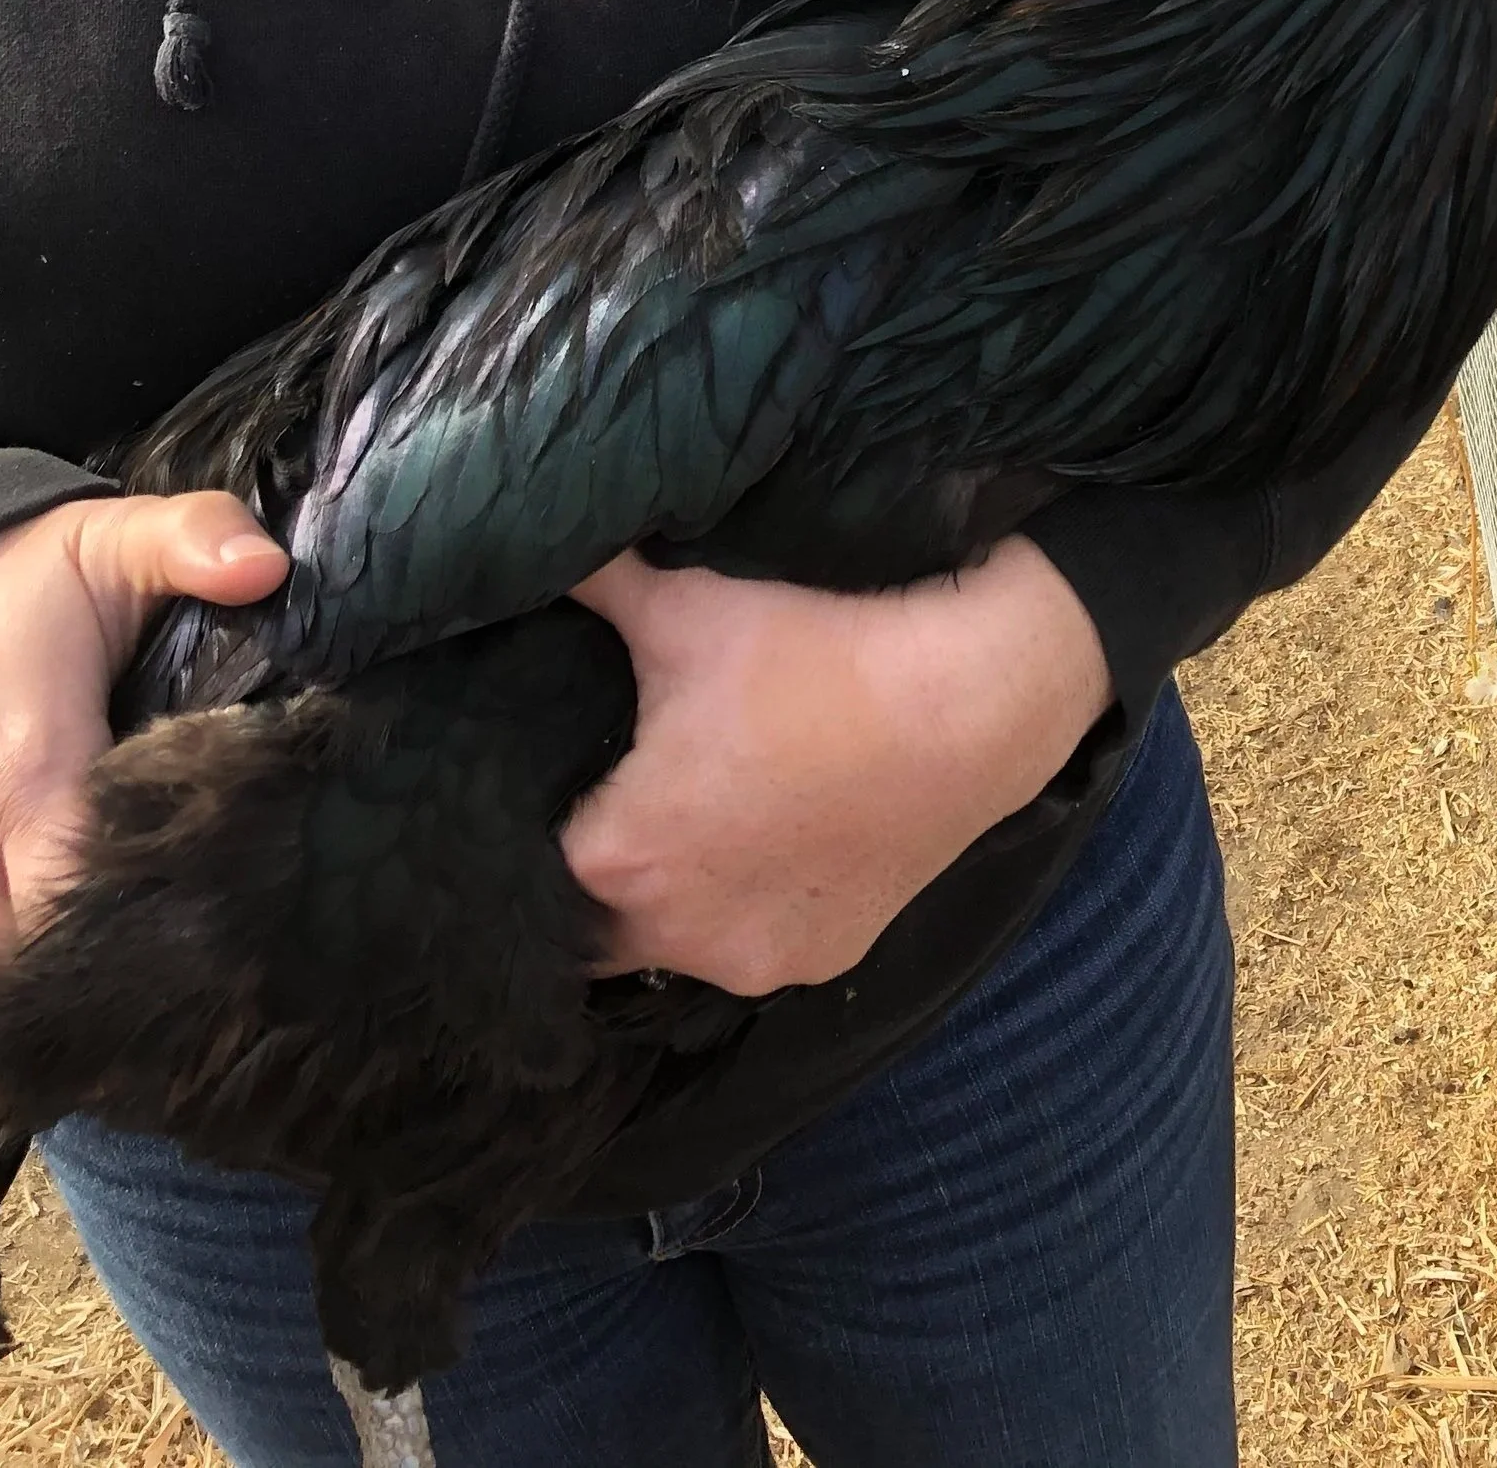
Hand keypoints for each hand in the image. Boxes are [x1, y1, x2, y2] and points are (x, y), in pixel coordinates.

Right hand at [0, 493, 287, 1115]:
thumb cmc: (27, 593)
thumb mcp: (113, 545)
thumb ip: (192, 540)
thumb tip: (266, 564)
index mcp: (24, 771)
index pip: (77, 898)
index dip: (142, 948)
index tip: (205, 969)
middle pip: (9, 990)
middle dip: (84, 1025)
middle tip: (162, 1040)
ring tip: (79, 1063)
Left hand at [563, 539, 1112, 993]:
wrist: (968, 704)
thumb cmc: (816, 656)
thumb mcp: (689, 605)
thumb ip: (597, 581)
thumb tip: (528, 535)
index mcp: (618, 859)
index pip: (531, 861)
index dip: (544, 812)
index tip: (564, 776)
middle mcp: (673, 936)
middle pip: (594, 924)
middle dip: (602, 869)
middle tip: (624, 795)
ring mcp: (753, 961)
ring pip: (677, 944)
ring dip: (677, 896)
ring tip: (704, 816)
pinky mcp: (823, 962)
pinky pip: (757, 945)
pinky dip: (754, 906)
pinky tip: (775, 840)